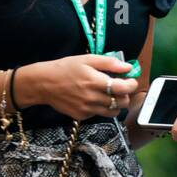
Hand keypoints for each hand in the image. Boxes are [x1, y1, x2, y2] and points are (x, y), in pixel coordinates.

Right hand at [13, 55, 137, 119]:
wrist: (44, 84)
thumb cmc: (66, 68)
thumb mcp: (88, 59)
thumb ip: (109, 63)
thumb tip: (128, 67)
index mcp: (95, 82)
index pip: (123, 88)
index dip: (132, 84)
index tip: (131, 80)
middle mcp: (92, 98)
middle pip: (122, 102)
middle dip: (125, 94)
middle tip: (120, 87)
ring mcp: (87, 109)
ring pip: (113, 112)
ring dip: (116, 104)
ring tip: (109, 94)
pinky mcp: (81, 116)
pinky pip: (99, 114)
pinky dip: (101, 108)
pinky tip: (93, 98)